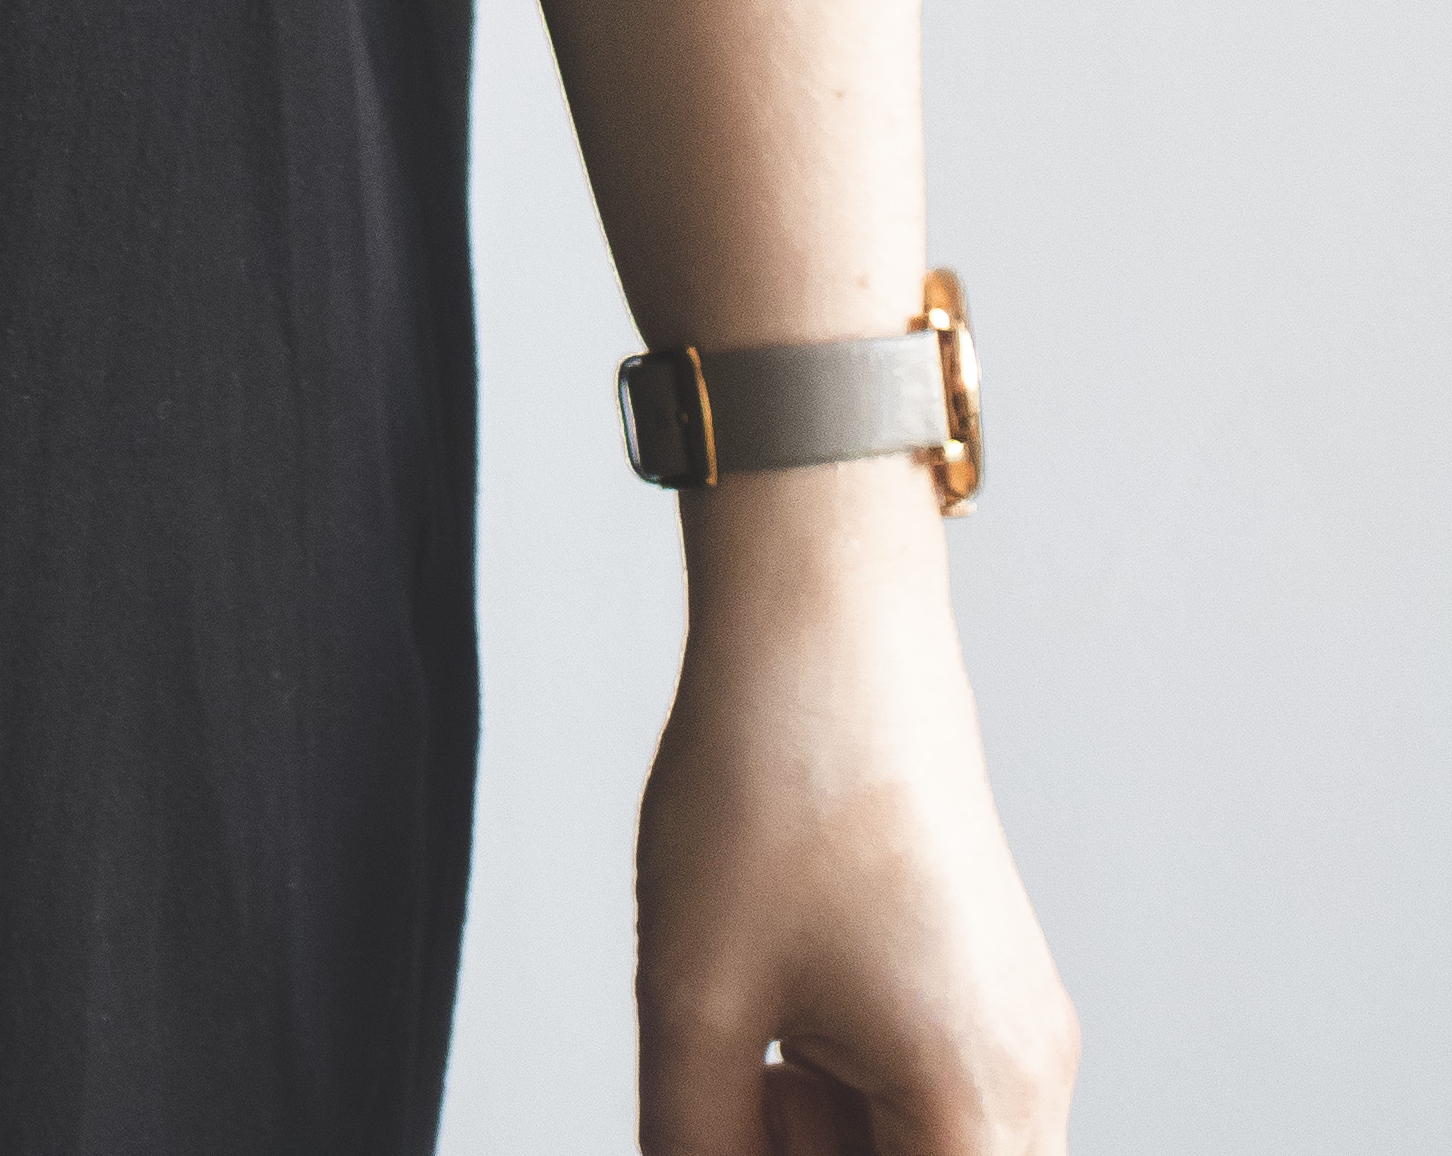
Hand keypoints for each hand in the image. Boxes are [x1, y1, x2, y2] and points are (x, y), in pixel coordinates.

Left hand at [634, 463, 1076, 1153]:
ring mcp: (1015, 1033)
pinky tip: (781, 1014)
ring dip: (825, 1137)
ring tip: (755, 1040)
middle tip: (749, 1086)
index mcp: (982, 1114)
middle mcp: (1029, 1087)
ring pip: (920, 1149)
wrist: (827, 622)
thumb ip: (695, 1148)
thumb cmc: (776, 782)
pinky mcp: (985, 986)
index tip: (748, 1128)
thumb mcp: (695, 1001)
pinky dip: (847, 1088)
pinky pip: (924, 1093)